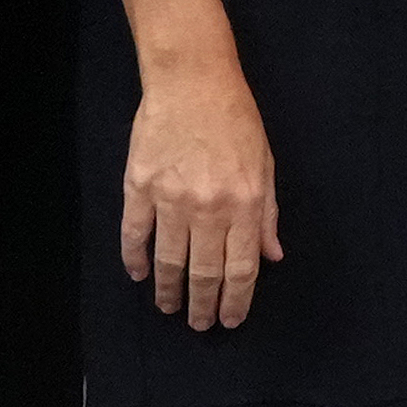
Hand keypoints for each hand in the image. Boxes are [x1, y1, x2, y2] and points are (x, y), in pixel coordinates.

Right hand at [118, 64, 282, 327]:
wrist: (193, 81)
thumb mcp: (265, 166)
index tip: (231, 320)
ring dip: (168, 290)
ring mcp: (169, 198)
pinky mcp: (138, 186)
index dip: (236, 301)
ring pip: (168, 260)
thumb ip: (266, 215)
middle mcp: (207, 207)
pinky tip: (139, 275)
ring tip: (168, 308)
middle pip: (204, 272)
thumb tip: (271, 256)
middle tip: (199, 325)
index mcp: (244, 204)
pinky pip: (134, 233)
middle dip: (202, 306)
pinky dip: (135, 259)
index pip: (241, 269)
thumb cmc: (236, 120)